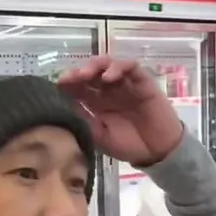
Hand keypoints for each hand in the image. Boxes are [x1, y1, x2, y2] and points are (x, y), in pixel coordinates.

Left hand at [58, 55, 183, 165]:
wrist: (157, 152)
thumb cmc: (128, 145)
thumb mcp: (98, 136)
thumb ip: (83, 120)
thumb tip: (62, 105)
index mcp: (95, 102)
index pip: (78, 86)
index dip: (67, 83)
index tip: (58, 85)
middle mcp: (108, 89)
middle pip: (90, 72)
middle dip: (78, 72)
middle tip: (70, 78)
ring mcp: (125, 83)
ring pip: (108, 64)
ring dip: (95, 66)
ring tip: (86, 74)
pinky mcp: (142, 81)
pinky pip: (130, 66)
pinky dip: (118, 67)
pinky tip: (108, 76)